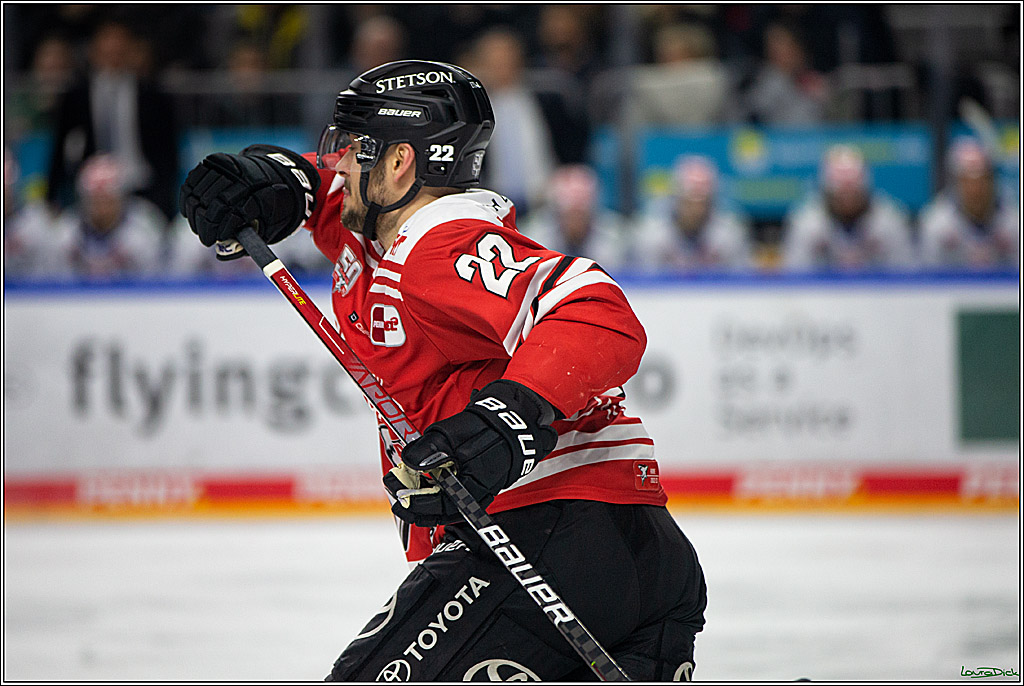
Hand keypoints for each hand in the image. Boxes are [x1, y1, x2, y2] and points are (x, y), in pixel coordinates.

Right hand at [178, 144, 319, 256]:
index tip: (214, 240)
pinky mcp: (214, 160)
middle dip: (206, 225)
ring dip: (195, 214)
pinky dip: (188, 198)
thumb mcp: (269, 227)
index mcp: (262, 196)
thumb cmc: (267, 207)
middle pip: (214, 204)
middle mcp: (245, 178)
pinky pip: (192, 181)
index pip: (235, 214)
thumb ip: (247, 243)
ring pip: (199, 193)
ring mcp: (228, 167)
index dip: (221, 229)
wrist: (271, 174)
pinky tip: (191, 210)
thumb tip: (220, 255)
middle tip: (205, 238)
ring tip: (199, 227)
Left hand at [383, 380, 558, 526]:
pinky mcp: (477, 485)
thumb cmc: (488, 425)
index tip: (395, 491)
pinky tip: (425, 480)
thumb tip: (408, 461)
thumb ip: (429, 449)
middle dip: (415, 504)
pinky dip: (437, 492)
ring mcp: (478, 492)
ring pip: (446, 506)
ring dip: (424, 498)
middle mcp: (476, 496)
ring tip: (406, 485)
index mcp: (471, 486)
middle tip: (396, 491)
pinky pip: (453, 497)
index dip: (412, 502)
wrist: (514, 420)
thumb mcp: (452, 433)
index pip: (436, 506)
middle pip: (439, 511)